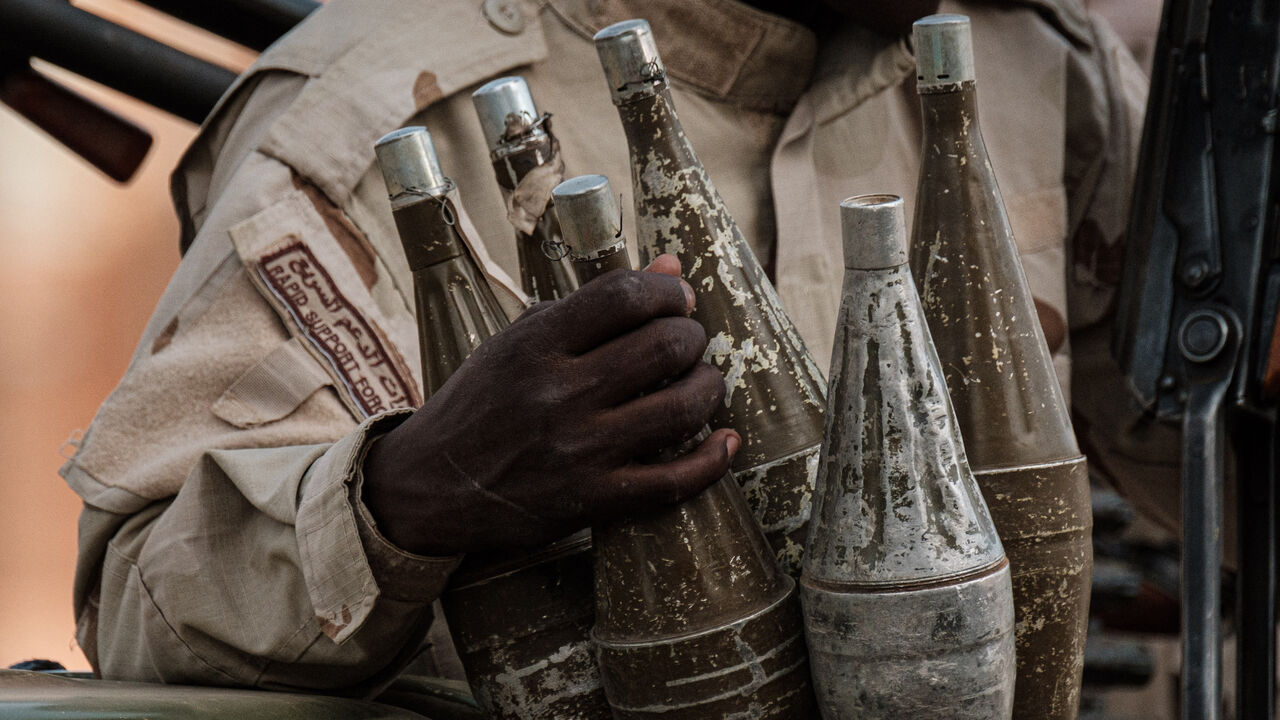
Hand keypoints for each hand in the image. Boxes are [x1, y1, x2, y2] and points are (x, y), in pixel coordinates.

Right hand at [361, 255, 739, 554]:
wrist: (426, 488)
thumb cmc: (479, 405)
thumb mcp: (517, 342)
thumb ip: (591, 307)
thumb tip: (672, 267)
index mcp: (534, 345)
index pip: (624, 296)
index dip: (668, 292)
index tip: (678, 300)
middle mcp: (557, 394)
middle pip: (663, 346)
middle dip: (692, 338)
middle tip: (689, 344)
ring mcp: (576, 450)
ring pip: (679, 408)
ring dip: (708, 389)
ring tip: (703, 383)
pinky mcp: (589, 500)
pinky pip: (672, 481)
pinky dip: (712, 461)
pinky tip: (725, 442)